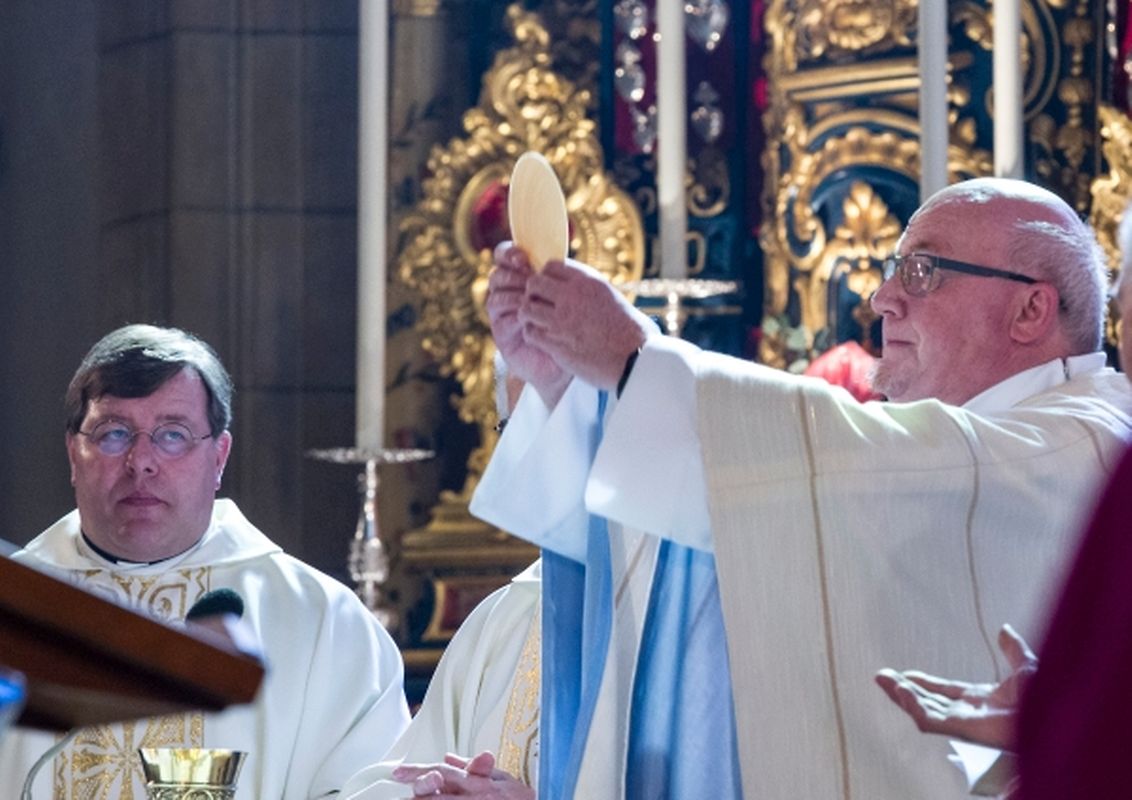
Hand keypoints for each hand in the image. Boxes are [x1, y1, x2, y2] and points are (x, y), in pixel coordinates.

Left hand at [391, 752, 533, 798]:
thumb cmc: (518, 797)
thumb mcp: (499, 777)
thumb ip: (473, 767)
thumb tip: (449, 757)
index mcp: (477, 782)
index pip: (442, 772)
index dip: (418, 771)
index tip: (398, 772)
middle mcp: (474, 797)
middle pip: (435, 797)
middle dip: (419, 794)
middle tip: (403, 798)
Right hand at [487, 243, 570, 406]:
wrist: (572, 358)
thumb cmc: (574, 323)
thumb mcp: (569, 296)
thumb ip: (559, 277)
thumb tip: (560, 258)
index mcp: (523, 278)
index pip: (507, 257)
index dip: (510, 253)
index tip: (523, 257)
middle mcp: (509, 293)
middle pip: (497, 273)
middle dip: (509, 271)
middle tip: (526, 275)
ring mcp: (503, 313)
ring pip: (495, 293)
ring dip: (511, 291)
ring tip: (528, 296)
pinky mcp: (502, 332)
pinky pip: (499, 316)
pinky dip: (512, 312)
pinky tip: (526, 313)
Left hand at [518, 259, 655, 390]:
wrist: (636, 360)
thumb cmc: (633, 333)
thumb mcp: (614, 300)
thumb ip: (593, 292)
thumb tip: (583, 290)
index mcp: (589, 282)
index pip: (552, 266)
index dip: (546, 277)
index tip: (549, 289)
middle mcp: (572, 297)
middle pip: (534, 283)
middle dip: (533, 294)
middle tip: (539, 306)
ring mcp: (561, 320)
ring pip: (526, 308)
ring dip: (529, 316)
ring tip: (538, 324)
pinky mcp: (556, 343)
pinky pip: (530, 332)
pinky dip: (533, 335)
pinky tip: (543, 340)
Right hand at [875, 624, 1037, 749]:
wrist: (1057, 717)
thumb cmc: (1049, 701)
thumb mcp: (1028, 667)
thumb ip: (1014, 650)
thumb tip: (1005, 629)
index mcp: (981, 700)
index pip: (944, 692)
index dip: (924, 683)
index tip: (904, 674)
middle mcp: (969, 713)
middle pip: (927, 701)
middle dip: (903, 689)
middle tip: (881, 676)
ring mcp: (965, 723)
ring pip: (923, 710)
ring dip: (901, 696)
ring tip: (882, 679)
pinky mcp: (963, 730)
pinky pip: (930, 721)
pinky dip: (913, 706)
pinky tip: (902, 691)